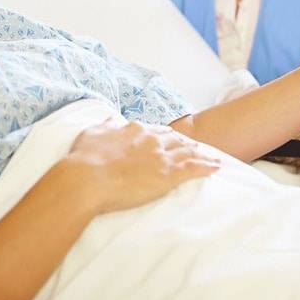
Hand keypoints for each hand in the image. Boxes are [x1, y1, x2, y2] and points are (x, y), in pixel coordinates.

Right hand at [61, 119, 219, 213]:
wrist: (86, 179)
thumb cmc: (83, 159)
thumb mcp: (91, 134)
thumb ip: (104, 126)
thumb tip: (110, 119)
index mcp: (134, 130)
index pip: (156, 130)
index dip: (165, 135)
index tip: (171, 138)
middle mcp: (151, 139)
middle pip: (176, 140)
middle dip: (187, 144)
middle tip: (195, 147)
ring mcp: (161, 157)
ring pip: (188, 152)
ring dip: (201, 154)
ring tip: (211, 157)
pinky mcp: (168, 175)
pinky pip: (194, 169)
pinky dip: (207, 167)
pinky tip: (216, 167)